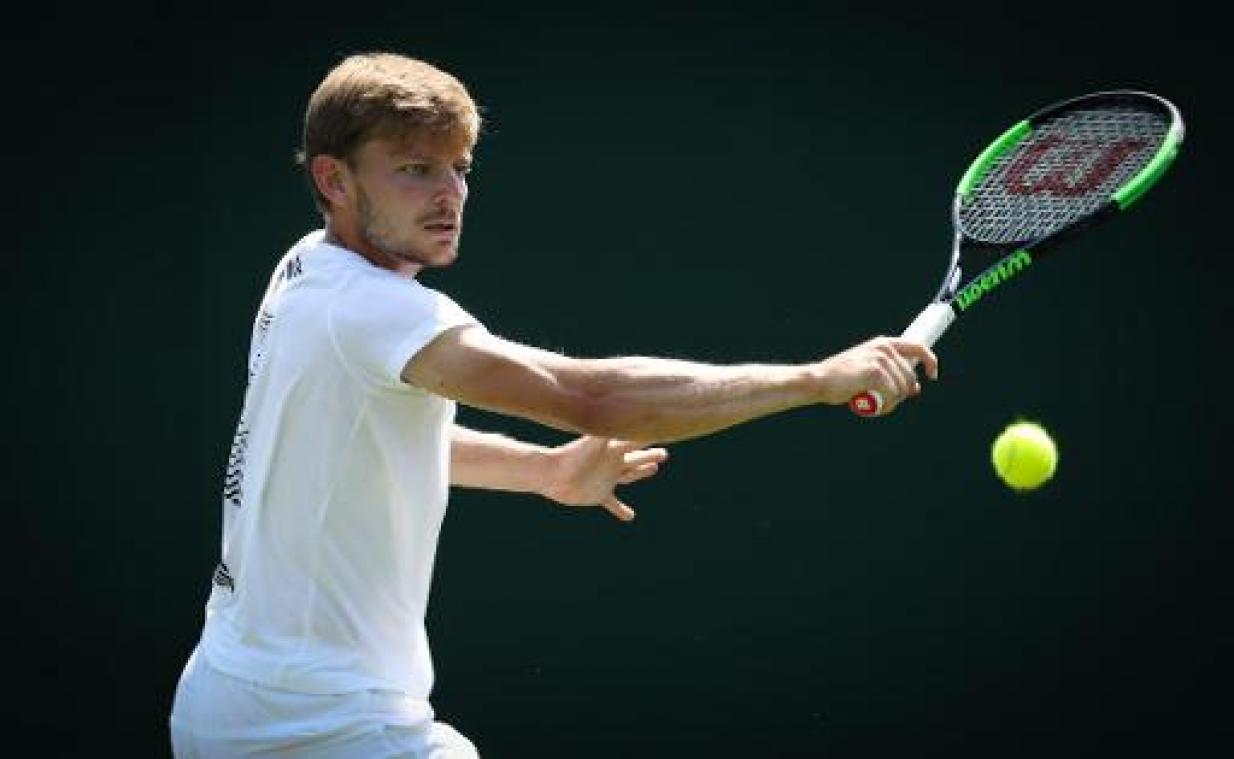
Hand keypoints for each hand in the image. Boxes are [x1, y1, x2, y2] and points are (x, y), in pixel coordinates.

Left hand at [542, 436, 668, 521]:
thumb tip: (625, 413)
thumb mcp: (595, 441)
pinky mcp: (599, 495)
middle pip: (636, 458)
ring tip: (654, 469)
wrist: (551, 474)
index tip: (665, 429)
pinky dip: (621, 510)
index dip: (650, 436)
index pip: (636, 440)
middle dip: (650, 455)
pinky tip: (630, 517)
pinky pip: (613, 504)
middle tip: (664, 453)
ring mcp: (606, 479)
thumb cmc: (572, 456)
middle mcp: (612, 463)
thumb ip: (610, 428)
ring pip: (629, 476)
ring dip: (642, 473)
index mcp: (614, 450)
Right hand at [816, 336, 938, 412]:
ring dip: (891, 403)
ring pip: (902, 389)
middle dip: (901, 395)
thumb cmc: (841, 379)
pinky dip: (885, 406)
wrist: (819, 380)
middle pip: (910, 377)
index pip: (918, 347)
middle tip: (884, 402)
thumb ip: (890, 373)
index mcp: (884, 343)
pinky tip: (871, 406)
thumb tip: (915, 388)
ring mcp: (881, 359)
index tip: (932, 375)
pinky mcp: (876, 372)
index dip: (930, 361)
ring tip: (873, 404)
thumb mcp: (869, 370)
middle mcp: (884, 348)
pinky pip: (892, 395)